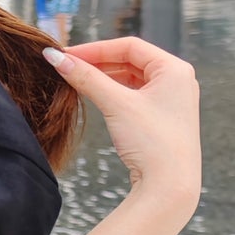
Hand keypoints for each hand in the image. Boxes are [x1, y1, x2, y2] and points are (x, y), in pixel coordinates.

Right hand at [45, 36, 200, 213]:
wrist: (169, 188)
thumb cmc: (153, 144)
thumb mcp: (116, 104)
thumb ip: (86, 78)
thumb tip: (56, 58)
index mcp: (175, 69)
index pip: (129, 46)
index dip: (95, 48)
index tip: (67, 54)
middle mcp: (178, 81)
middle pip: (131, 60)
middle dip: (98, 62)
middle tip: (68, 66)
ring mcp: (172, 100)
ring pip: (132, 78)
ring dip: (104, 77)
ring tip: (77, 80)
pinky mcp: (164, 118)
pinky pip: (135, 95)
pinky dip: (114, 93)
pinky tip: (95, 95)